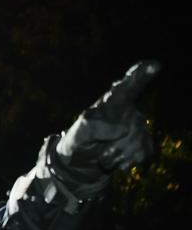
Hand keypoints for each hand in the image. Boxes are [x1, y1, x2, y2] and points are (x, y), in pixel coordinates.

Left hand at [56, 61, 159, 181]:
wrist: (78, 164)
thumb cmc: (77, 142)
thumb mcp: (78, 134)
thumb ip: (95, 128)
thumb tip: (123, 129)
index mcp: (111, 103)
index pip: (127, 87)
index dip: (140, 75)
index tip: (153, 65)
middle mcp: (128, 111)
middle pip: (132, 129)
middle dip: (113, 145)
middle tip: (97, 149)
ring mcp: (138, 127)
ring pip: (137, 143)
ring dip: (116, 155)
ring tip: (102, 155)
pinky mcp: (143, 143)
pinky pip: (142, 153)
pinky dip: (125, 162)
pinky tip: (114, 160)